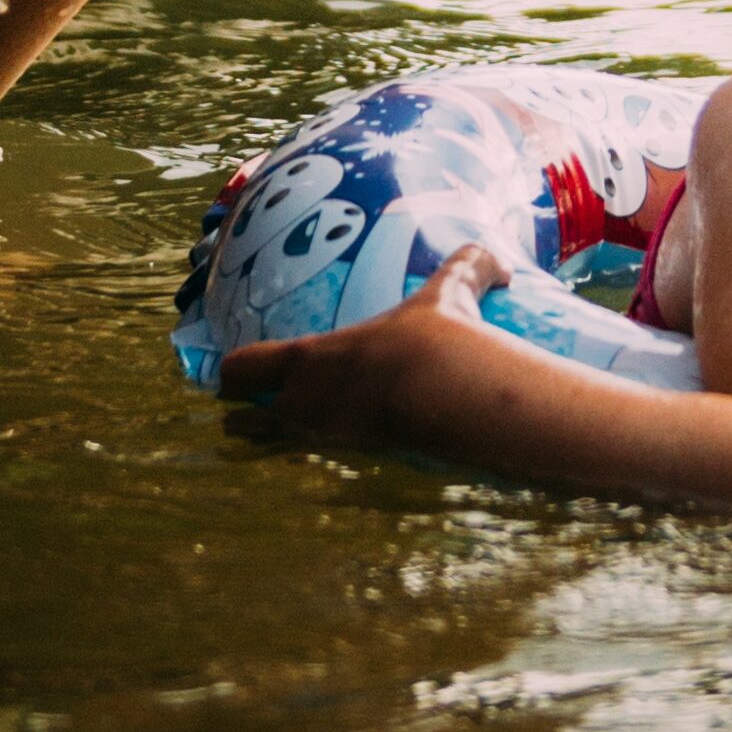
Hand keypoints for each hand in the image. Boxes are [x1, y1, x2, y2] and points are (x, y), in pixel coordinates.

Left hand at [217, 243, 502, 441]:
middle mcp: (305, 404)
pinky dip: (311, 464)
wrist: (449, 394)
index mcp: (309, 359)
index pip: (243, 370)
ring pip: (273, 453)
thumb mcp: (450, 290)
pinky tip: (324, 460)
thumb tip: (501, 263)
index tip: (229, 374)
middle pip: (246, 426)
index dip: (231, 373)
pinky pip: (314, 468)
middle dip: (245, 420)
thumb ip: (468, 266)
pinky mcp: (354, 465)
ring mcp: (326, 441)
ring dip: (271, 448)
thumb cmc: (435, 339)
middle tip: (253, 410)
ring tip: (275, 443)